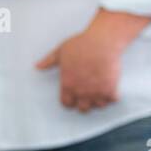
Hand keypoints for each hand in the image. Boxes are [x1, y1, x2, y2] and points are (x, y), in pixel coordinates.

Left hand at [35, 9, 150, 111]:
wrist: (102, 42)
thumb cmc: (81, 44)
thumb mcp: (60, 51)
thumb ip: (48, 61)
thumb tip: (37, 66)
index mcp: (68, 84)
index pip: (67, 104)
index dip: (71, 101)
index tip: (75, 96)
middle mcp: (81, 91)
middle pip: (83, 109)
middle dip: (85, 103)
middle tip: (89, 94)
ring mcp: (96, 91)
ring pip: (98, 106)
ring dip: (99, 100)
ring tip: (100, 92)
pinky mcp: (110, 88)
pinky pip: (113, 100)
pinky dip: (113, 96)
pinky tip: (111, 88)